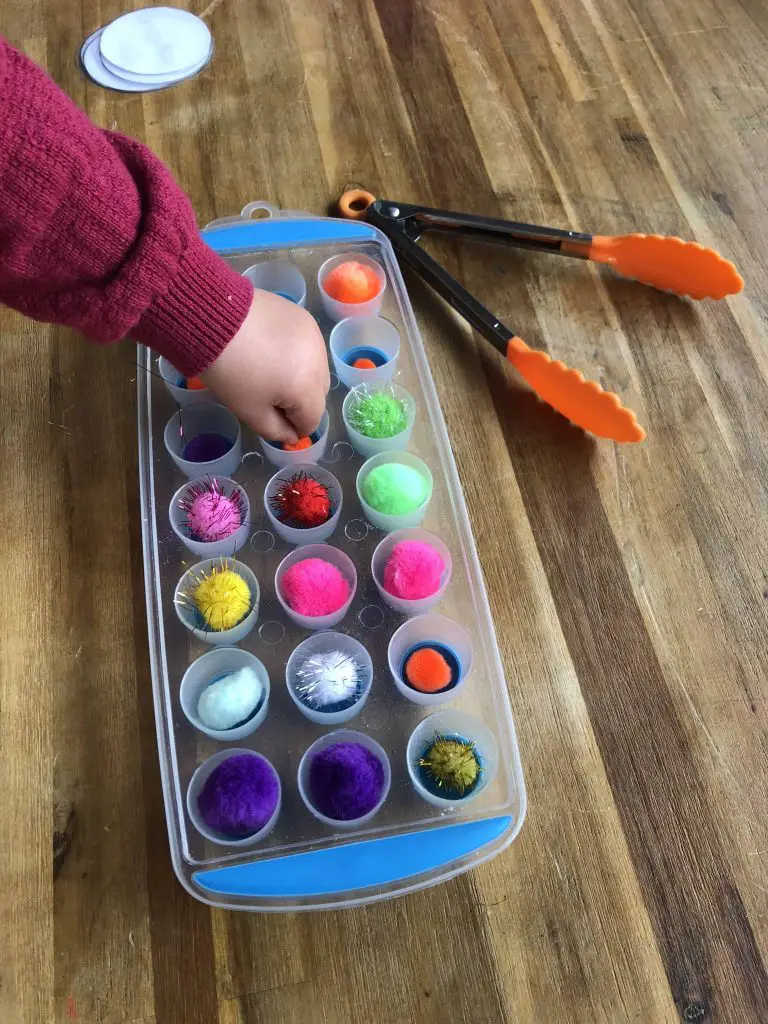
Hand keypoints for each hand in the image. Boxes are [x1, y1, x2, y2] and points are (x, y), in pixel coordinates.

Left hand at [201, 290, 328, 442]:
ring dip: (301, 377)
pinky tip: (274, 349)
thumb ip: (276, 431)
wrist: (214, 317)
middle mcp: (319, 361)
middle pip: (317, 395)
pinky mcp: (304, 318)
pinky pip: (309, 347)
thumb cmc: (230, 371)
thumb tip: (292, 436)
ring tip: (272, 370)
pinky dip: (297, 355)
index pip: (312, 420)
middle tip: (268, 395)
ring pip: (316, 370)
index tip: (273, 420)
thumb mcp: (250, 411)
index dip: (293, 427)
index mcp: (307, 388)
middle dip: (299, 402)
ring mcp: (314, 337)